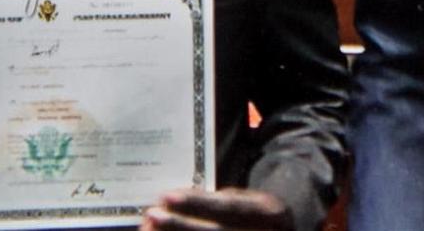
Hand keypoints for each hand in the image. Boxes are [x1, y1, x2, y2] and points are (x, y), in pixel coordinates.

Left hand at [142, 187, 293, 230]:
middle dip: (180, 225)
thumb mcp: (248, 202)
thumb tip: (176, 199)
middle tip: (152, 215)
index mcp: (271, 212)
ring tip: (152, 229)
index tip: (166, 196)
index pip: (229, 207)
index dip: (197, 203)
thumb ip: (218, 201)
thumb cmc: (257, 218)